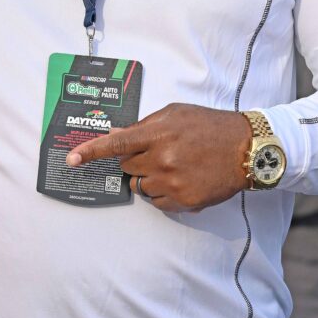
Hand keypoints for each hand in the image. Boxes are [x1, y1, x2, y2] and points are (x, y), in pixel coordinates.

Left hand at [66, 103, 251, 212]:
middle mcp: (162, 160)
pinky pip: (157, 202)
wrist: (246, 149)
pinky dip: (163, 194)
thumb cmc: (208, 126)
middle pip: (126, 167)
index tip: (71, 160)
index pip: (116, 144)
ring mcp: (172, 183)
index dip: (90, 152)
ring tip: (173, 167)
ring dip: (148, 178)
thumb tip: (116, 135)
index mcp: (157, 134)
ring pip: (140, 186)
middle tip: (157, 153)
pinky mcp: (184, 202)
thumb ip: (144, 126)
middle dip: (135, 160)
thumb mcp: (175, 114)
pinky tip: (181, 180)